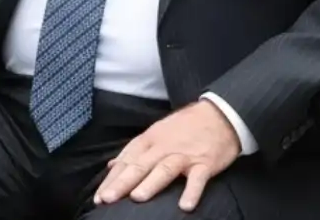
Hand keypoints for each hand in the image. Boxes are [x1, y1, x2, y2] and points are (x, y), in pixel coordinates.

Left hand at [93, 100, 240, 211]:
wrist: (220, 114)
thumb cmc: (186, 127)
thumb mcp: (156, 132)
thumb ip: (134, 150)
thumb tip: (111, 166)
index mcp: (150, 140)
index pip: (126, 161)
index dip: (112, 179)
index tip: (99, 197)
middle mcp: (164, 147)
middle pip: (140, 165)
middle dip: (122, 183)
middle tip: (107, 199)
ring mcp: (184, 155)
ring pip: (165, 169)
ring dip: (151, 183)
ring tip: (137, 198)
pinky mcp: (205, 163)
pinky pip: (198, 179)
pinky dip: (192, 192)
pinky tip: (185, 205)